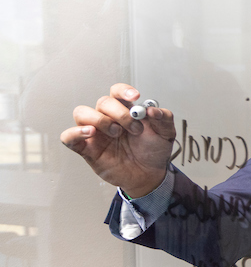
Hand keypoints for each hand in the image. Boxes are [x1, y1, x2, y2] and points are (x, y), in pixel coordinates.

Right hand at [60, 83, 175, 196]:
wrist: (149, 175)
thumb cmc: (152, 151)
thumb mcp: (166, 134)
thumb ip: (164, 118)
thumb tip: (153, 109)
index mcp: (125, 111)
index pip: (117, 92)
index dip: (123, 91)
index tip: (135, 97)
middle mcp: (108, 118)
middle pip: (103, 102)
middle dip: (120, 113)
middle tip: (136, 129)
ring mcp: (95, 133)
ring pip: (81, 113)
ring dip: (99, 119)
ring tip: (116, 133)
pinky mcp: (87, 148)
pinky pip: (69, 137)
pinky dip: (75, 132)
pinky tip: (90, 133)